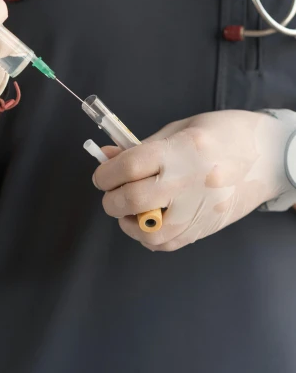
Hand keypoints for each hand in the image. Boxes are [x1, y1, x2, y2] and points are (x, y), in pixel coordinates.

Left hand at [93, 110, 292, 250]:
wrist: (270, 155)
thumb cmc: (223, 133)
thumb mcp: (180, 128)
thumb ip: (141, 147)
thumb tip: (105, 158)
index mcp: (181, 150)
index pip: (130, 166)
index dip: (106, 173)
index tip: (101, 175)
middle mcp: (190, 181)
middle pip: (133, 199)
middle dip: (111, 200)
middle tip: (111, 194)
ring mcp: (201, 209)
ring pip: (150, 232)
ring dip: (129, 223)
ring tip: (129, 211)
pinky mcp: (208, 227)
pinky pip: (169, 243)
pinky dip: (150, 236)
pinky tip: (148, 221)